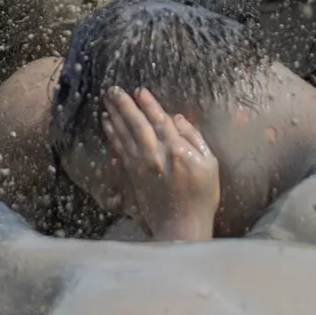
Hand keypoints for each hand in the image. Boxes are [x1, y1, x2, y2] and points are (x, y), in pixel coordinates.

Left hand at [101, 86, 221, 242]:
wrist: (182, 225)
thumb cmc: (202, 196)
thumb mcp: (210, 165)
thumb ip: (195, 139)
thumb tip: (178, 118)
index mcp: (178, 149)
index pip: (160, 120)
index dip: (148, 104)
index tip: (139, 90)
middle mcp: (156, 155)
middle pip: (137, 124)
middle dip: (124, 105)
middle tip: (112, 89)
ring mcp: (141, 166)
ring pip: (124, 136)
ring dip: (114, 117)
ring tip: (105, 102)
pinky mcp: (132, 176)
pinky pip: (119, 151)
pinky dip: (112, 137)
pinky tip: (106, 126)